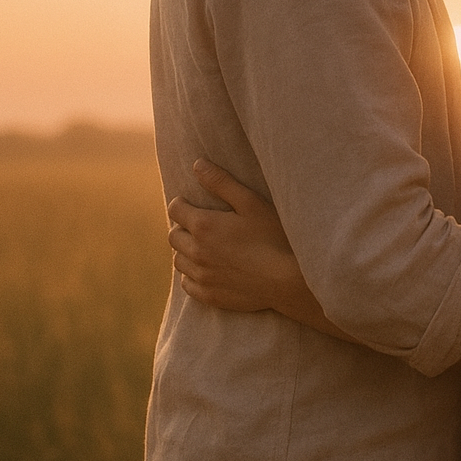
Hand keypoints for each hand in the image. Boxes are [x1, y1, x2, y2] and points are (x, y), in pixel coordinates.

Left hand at [167, 159, 297, 311]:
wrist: (287, 281)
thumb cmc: (273, 237)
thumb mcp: (251, 203)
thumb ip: (222, 182)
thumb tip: (197, 165)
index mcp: (204, 226)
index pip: (175, 209)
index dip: (182, 203)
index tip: (192, 204)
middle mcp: (196, 252)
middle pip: (173, 236)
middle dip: (183, 227)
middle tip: (201, 225)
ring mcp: (201, 276)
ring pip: (178, 261)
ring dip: (186, 251)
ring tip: (205, 247)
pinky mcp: (208, 295)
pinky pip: (187, 284)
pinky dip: (192, 275)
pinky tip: (208, 269)